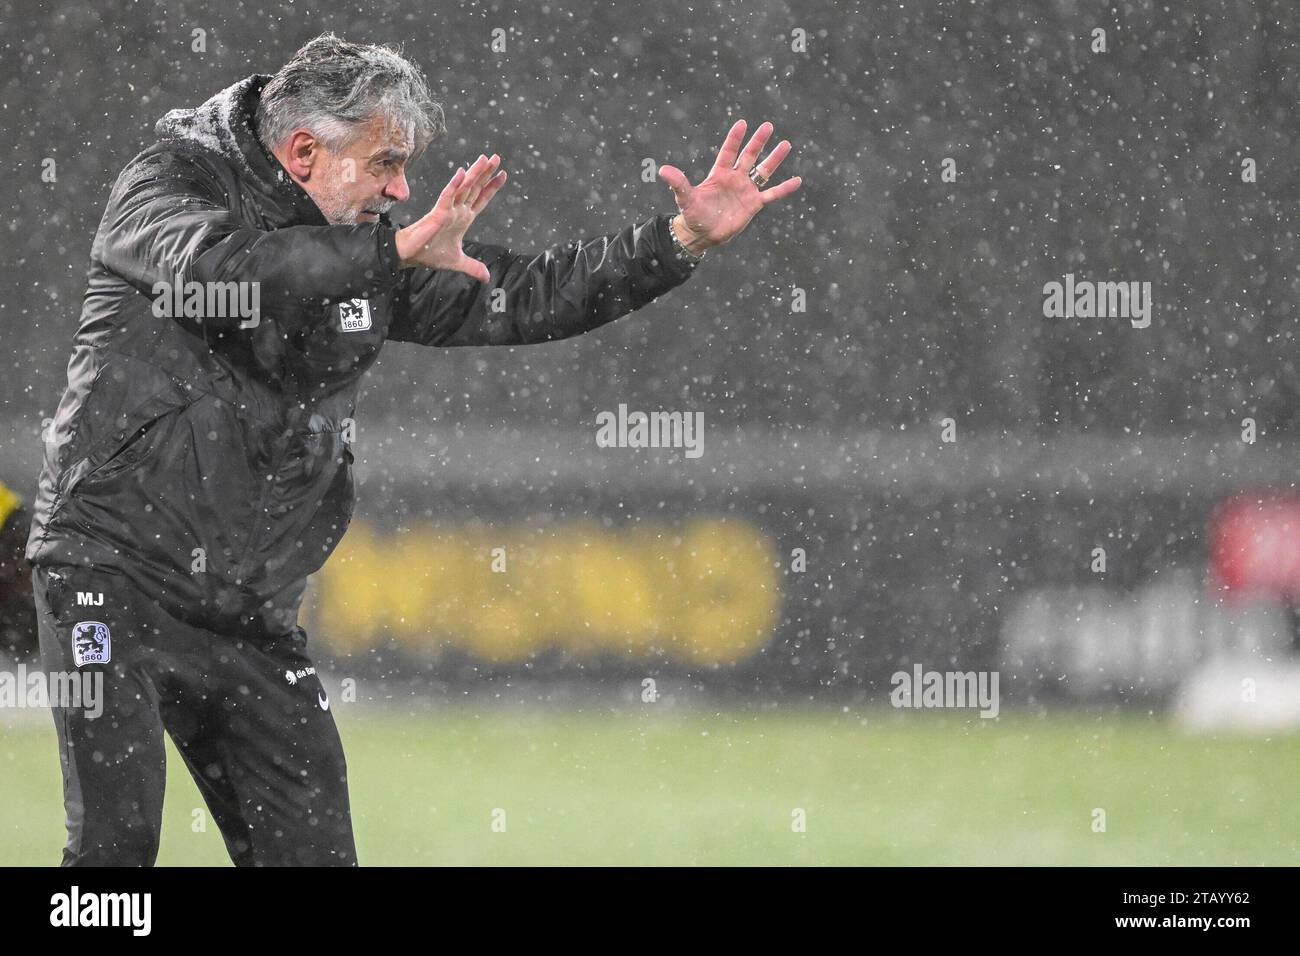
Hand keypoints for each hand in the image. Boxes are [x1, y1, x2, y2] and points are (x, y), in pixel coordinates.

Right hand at [395, 154, 507, 280]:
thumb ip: (473, 267)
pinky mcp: (438, 213)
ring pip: (464, 188)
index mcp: (464, 218)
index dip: (492, 187)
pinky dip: (454, 185)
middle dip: (486, 174)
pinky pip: (447, 196)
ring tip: (485, 159)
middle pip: (475, 188)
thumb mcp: (457, 262)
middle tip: (497, 158)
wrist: (411, 256)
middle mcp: (458, 210)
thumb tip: (486, 277)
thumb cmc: (429, 253)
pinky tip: (461, 173)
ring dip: (475, 173)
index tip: (503, 174)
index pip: (481, 199)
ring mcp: (448, 210)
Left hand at [658, 120, 801, 254]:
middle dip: (758, 142)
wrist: (703, 234)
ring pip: (763, 171)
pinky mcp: (754, 204)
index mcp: (719, 174)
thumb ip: (678, 183)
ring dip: (774, 159)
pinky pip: (772, 194)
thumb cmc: (693, 215)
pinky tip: (797, 180)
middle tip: (768, 126)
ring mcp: (746, 190)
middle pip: (749, 156)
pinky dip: (784, 188)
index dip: (735, 138)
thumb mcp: (685, 198)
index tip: (742, 123)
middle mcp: (734, 178)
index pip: (728, 152)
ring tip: (786, 144)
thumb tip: (662, 170)